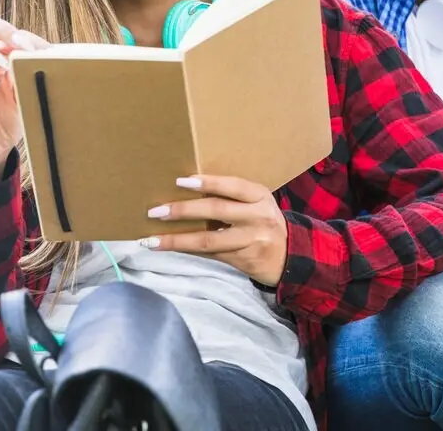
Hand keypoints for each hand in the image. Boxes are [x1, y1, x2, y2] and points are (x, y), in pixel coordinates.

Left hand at [140, 175, 288, 286]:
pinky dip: (187, 250)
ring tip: (153, 239)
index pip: (232, 186)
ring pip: (208, 239)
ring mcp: (250, 241)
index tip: (180, 182)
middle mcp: (257, 217)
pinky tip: (168, 247)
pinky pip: (209, 254)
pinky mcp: (242, 260)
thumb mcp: (257, 204)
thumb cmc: (265, 224)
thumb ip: (233, 197)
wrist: (289, 258)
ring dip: (177, 239)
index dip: (207, 182)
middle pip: (217, 210)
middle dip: (184, 210)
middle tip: (156, 211)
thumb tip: (189, 188)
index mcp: (260, 196)